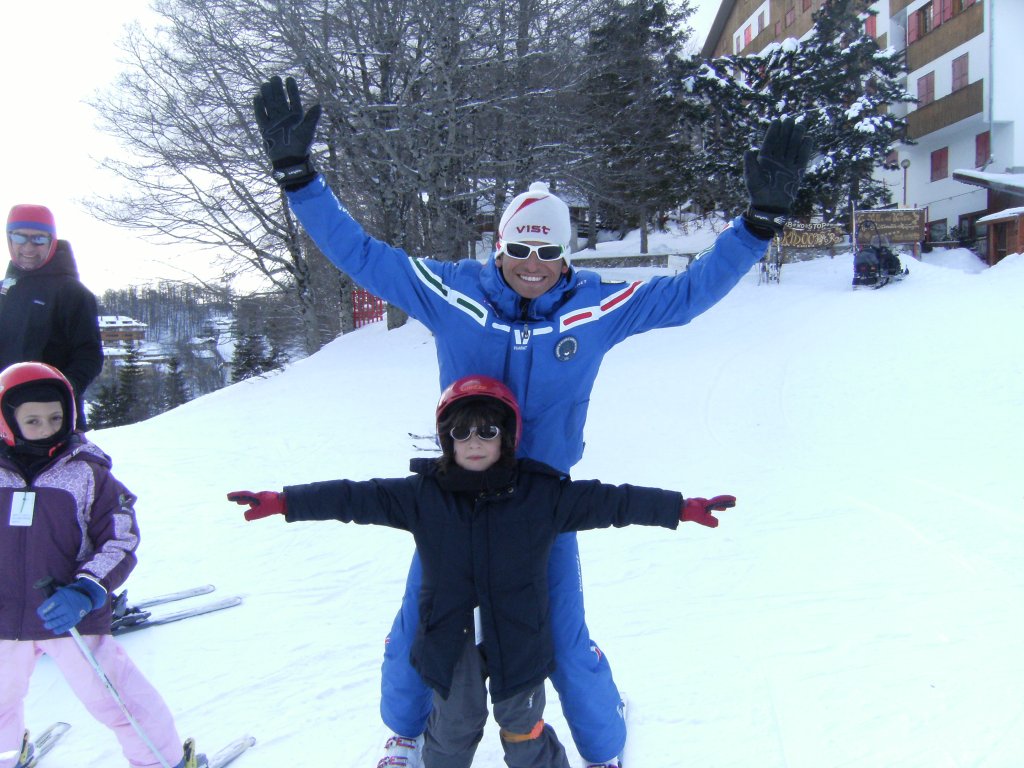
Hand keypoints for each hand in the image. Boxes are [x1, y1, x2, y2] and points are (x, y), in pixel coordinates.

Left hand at [37, 578, 105, 634]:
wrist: (87, 596)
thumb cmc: (70, 594)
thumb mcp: (61, 591)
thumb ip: (52, 597)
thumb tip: (43, 607)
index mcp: (61, 597)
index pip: (46, 607)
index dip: (41, 611)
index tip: (40, 612)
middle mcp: (66, 605)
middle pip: (51, 615)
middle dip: (46, 618)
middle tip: (45, 618)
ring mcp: (71, 613)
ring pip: (57, 622)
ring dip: (50, 625)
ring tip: (47, 625)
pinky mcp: (75, 619)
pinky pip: (65, 627)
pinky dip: (59, 629)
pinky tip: (55, 630)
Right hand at [227, 490, 286, 520]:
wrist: (287, 502)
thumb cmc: (274, 506)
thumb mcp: (261, 512)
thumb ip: (252, 515)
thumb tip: (245, 516)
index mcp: (258, 497)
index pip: (244, 495)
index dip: (235, 496)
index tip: (227, 496)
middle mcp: (261, 496)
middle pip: (248, 496)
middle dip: (239, 498)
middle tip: (231, 498)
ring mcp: (265, 498)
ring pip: (253, 499)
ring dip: (246, 501)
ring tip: (240, 503)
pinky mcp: (270, 501)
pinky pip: (259, 502)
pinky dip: (254, 505)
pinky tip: (254, 507)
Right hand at [253, 75, 321, 189]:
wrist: (290, 160)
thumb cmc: (301, 146)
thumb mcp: (308, 131)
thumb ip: (312, 118)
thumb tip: (319, 105)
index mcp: (296, 116)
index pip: (293, 100)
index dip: (291, 89)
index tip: (289, 79)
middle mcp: (284, 117)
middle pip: (279, 99)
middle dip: (277, 88)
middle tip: (275, 78)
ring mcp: (274, 121)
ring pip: (269, 104)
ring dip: (267, 94)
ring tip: (266, 84)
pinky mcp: (265, 128)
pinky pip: (260, 115)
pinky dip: (258, 107)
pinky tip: (258, 97)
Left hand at [680, 495, 735, 527]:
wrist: (675, 509)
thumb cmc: (686, 511)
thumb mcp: (698, 517)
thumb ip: (707, 520)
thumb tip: (717, 524)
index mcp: (705, 503)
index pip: (718, 500)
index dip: (727, 500)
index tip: (735, 499)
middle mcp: (703, 503)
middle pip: (716, 502)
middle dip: (724, 503)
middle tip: (733, 503)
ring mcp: (698, 505)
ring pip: (710, 506)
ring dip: (718, 506)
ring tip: (724, 509)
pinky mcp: (694, 509)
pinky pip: (704, 510)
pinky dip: (709, 512)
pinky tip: (709, 514)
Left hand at [743, 118, 812, 237]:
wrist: (770, 206)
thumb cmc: (758, 193)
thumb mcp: (752, 179)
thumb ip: (750, 165)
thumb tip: (748, 150)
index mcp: (764, 160)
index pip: (770, 142)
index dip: (773, 132)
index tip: (777, 121)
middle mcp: (777, 160)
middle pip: (783, 142)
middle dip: (786, 130)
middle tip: (790, 119)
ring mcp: (787, 164)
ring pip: (793, 147)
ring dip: (796, 136)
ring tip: (800, 124)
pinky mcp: (797, 171)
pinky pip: (802, 157)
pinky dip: (805, 148)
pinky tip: (807, 138)